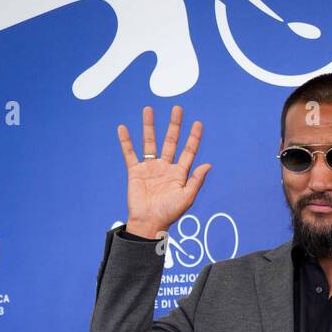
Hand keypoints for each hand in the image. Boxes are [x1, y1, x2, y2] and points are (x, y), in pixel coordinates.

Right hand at [117, 104, 210, 237]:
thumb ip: (196, 180)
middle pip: (171, 141)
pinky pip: (129, 153)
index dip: (194, 138)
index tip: (198, 123)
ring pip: (150, 142)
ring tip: (148, 109)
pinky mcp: (135, 171)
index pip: (188, 151)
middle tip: (177, 108)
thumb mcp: (186, 198)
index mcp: (179, 174)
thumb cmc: (169, 214)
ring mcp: (150, 168)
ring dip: (149, 126)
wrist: (149, 223)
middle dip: (174, 125)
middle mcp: (165, 167)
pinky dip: (125, 141)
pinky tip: (123, 128)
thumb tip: (208, 164)